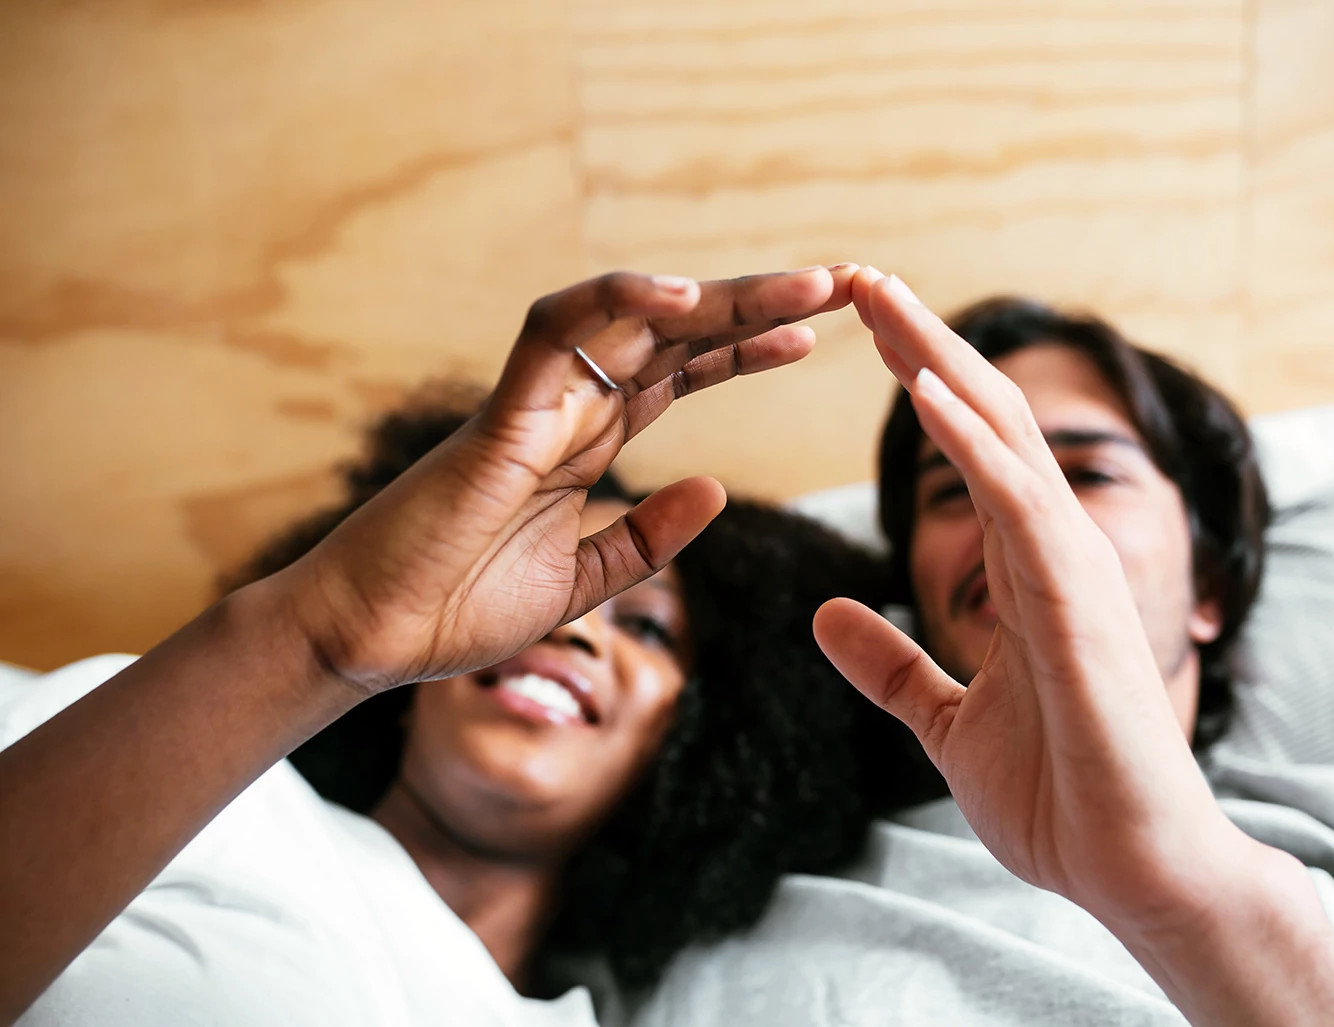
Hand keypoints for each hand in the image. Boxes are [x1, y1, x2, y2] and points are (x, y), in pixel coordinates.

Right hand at [281, 266, 854, 694]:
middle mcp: (567, 411)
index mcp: (587, 444)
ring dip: (717, 296)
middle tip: (841, 282)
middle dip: (756, 304)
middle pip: (673, 336)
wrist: (370, 641)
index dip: (745, 349)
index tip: (815, 335)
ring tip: (801, 285)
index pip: (680, 374)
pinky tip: (685, 299)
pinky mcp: (499, 420)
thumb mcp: (582, 581)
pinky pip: (554, 336)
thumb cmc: (456, 609)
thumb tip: (716, 491)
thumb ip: (645, 538)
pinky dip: (614, 306)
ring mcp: (534, 407)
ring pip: (631, 320)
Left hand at [814, 270, 1251, 936]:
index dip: (917, 383)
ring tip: (882, 300)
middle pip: (986, 420)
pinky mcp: (1081, 611)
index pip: (968, 451)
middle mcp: (1053, 554)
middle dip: (922, 345)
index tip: (860, 328)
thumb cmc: (1062, 796)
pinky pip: (1023, 511)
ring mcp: (1074, 575)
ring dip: (942, 366)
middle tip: (860, 277)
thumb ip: (894, 666)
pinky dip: (975, 449)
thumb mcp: (945, 723)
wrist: (1130, 873)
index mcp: (1023, 573)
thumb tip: (828, 615)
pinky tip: (926, 397)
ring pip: (1007, 442)